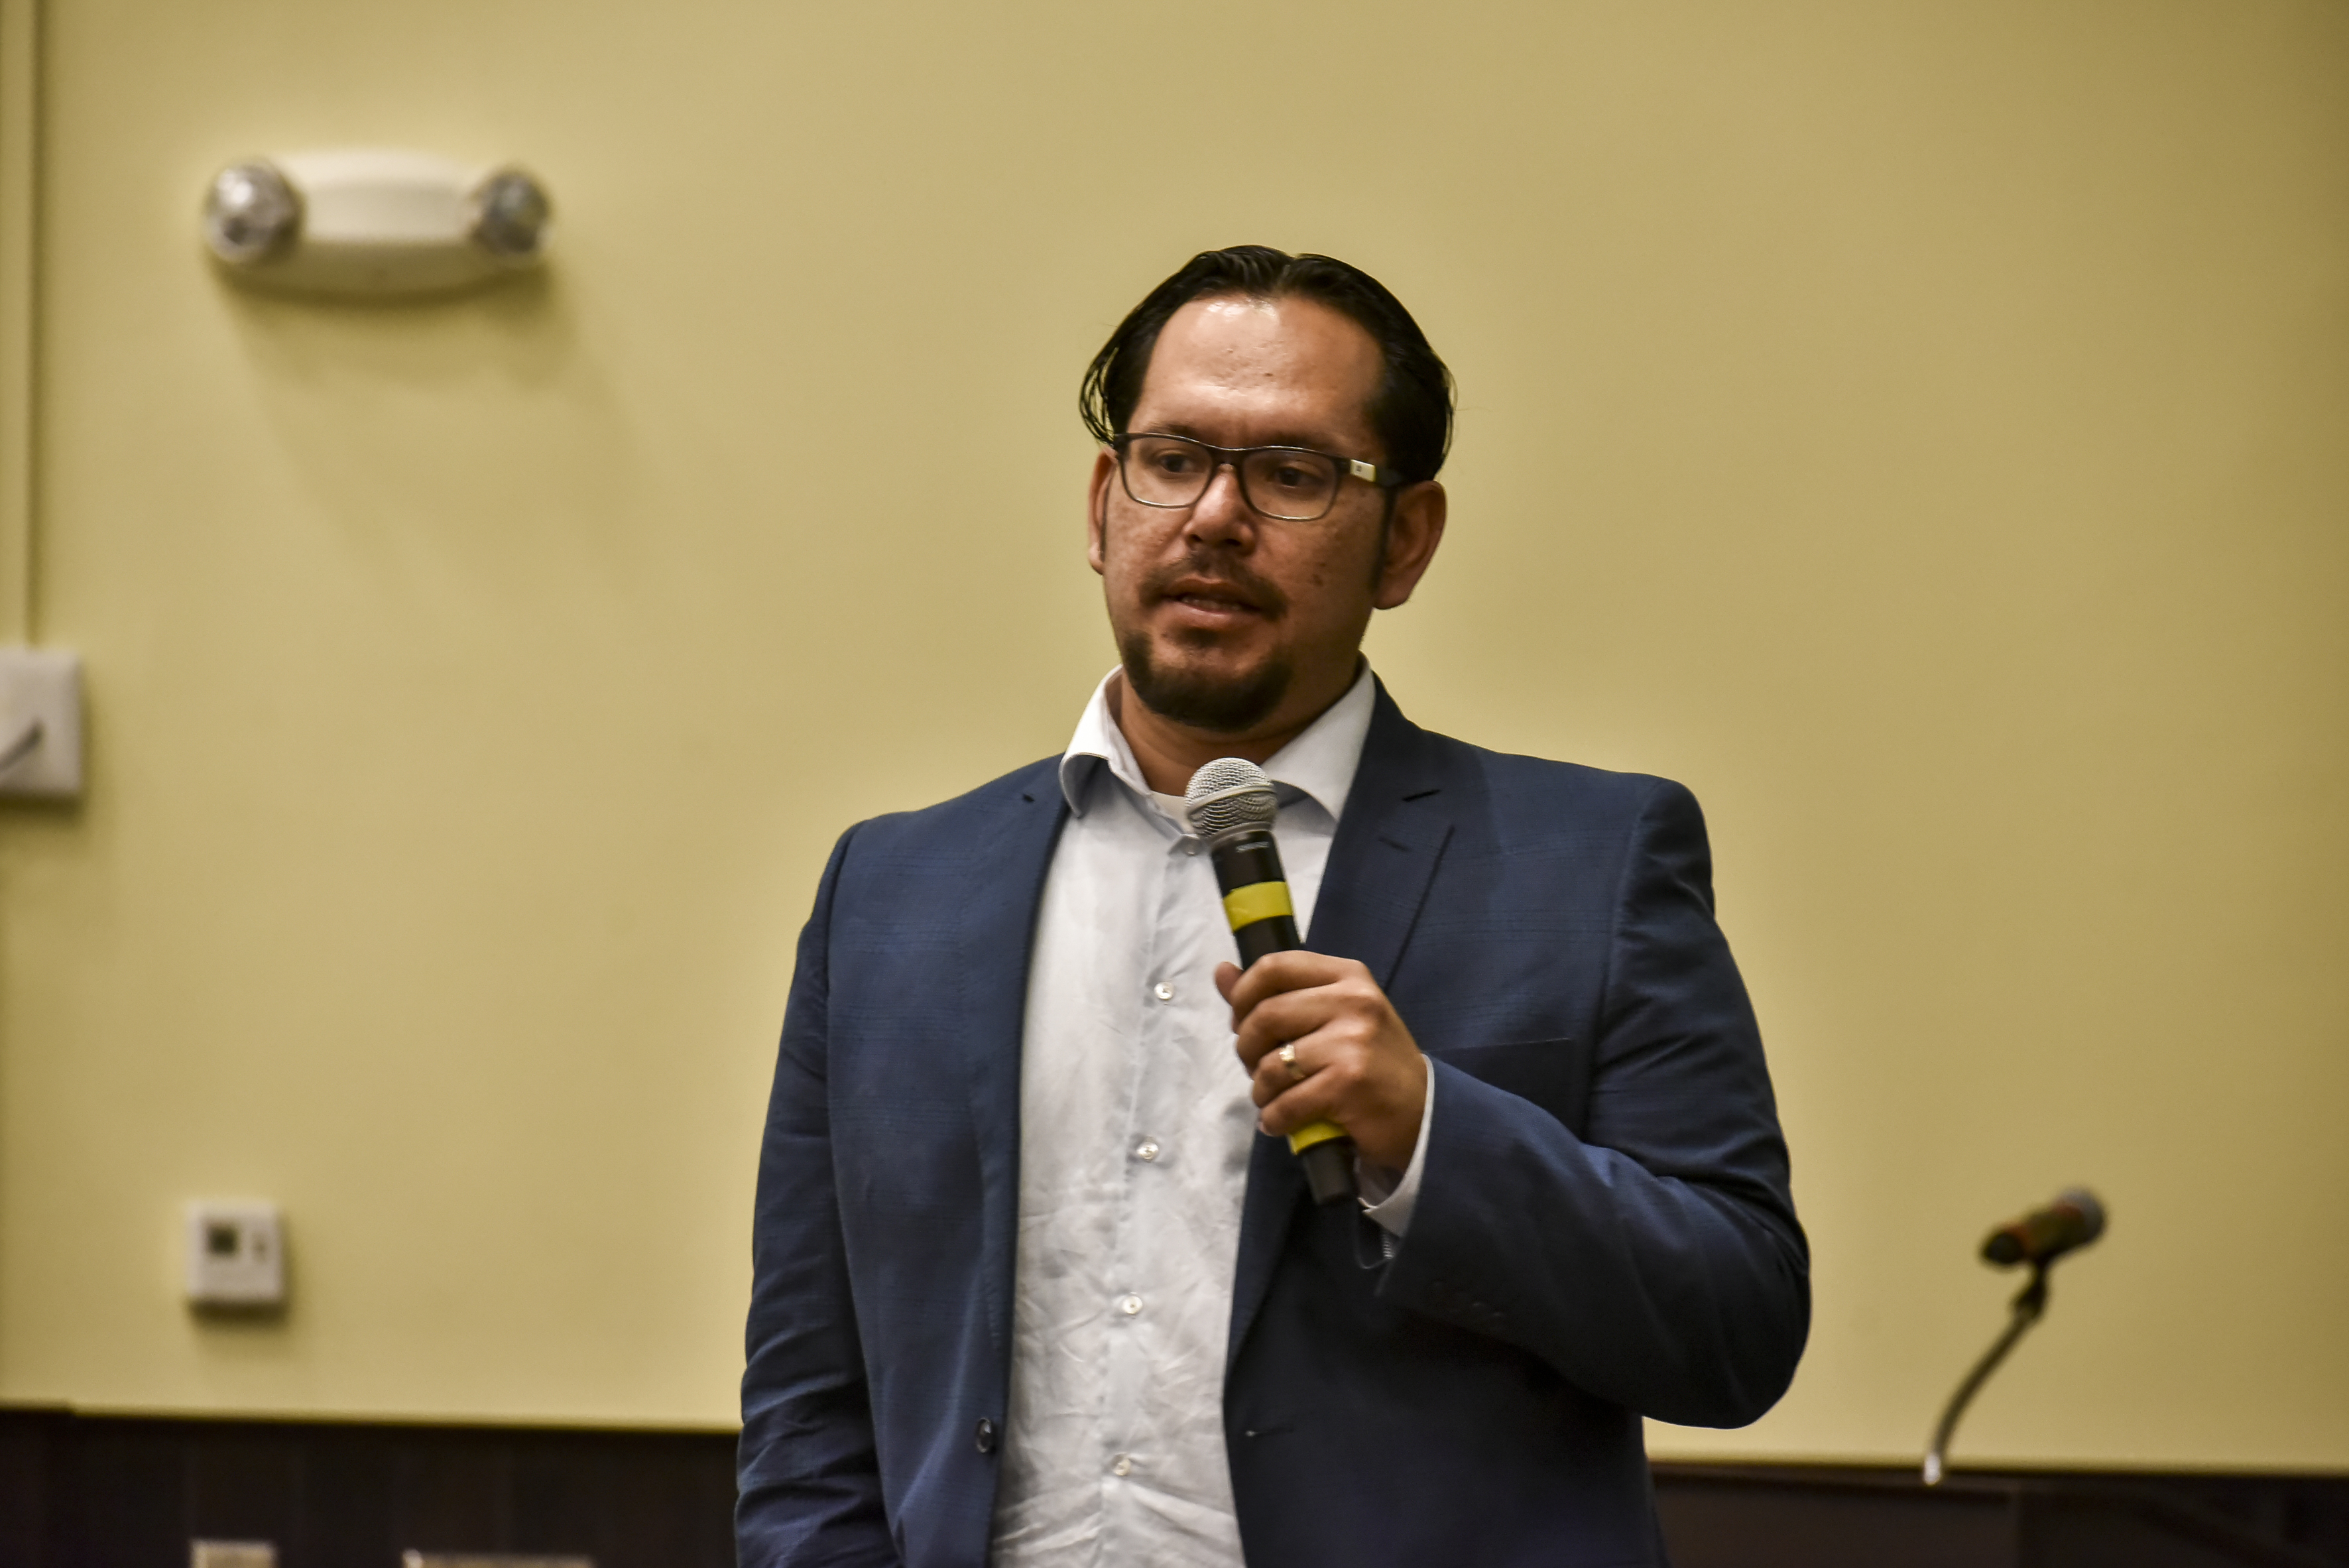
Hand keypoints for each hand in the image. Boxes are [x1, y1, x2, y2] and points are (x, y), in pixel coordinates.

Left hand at [1217, 951, 1427, 1170]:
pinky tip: (1282, 1122)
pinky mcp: (1349, 1083)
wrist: (1423, 1114)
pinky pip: (1286, 1102)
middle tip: (1256, 1068)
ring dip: (1261, 1090)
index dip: (1244, 995)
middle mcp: (1354, 1000)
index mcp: (1348, 976)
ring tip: (1272, 1099)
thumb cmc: (1371, 1061)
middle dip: (1247, 1049)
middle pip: (1265, 1015)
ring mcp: (1353, 1041)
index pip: (1275, 966)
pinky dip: (1274, 1118)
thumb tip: (1221, 971)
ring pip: (1272, 1064)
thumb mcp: (1333, 1016)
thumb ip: (1277, 994)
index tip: (1242, 1021)